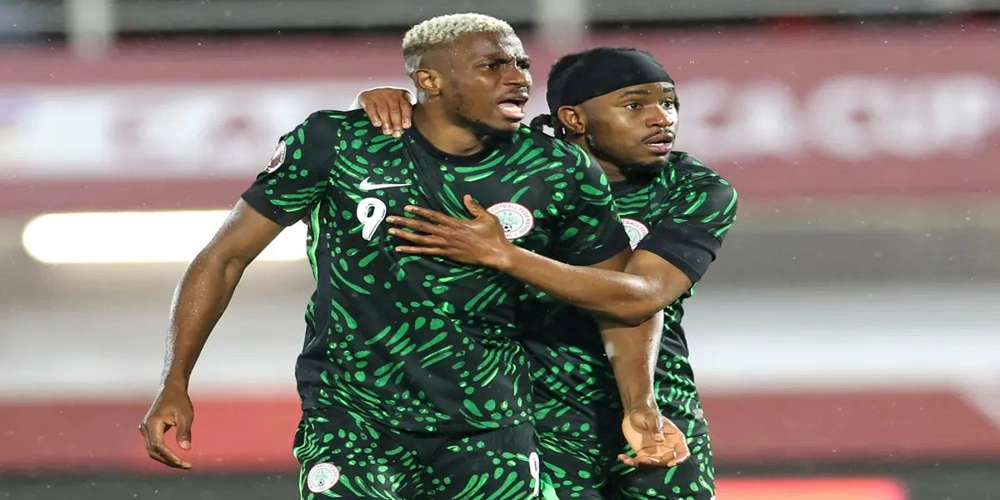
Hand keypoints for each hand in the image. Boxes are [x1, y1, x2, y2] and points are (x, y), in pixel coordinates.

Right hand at [139, 383, 193, 468]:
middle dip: (169, 461)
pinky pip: (154, 446)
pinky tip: (176, 457)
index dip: (169, 456)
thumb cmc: (179, 400)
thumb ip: (184, 432)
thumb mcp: (185, 415)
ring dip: (166, 459)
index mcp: (152, 424)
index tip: (182, 463)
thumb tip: (186, 449)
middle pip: (154, 452)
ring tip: (183, 464)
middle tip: (186, 466)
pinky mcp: (149, 430)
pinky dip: (164, 453)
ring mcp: (145, 429)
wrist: (171, 388)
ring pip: (153, 451)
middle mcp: (145, 428)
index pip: (158, 446)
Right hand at [358, 87, 413, 136]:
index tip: (405, 126)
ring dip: (386, 121)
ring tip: (387, 131)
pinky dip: (374, 117)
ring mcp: (379, 95)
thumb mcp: (399, 110)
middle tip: (396, 132)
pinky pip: (371, 108)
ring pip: (383, 109)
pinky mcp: (367, 98)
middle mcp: (391, 94)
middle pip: (394, 109)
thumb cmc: (389, 105)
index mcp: (403, 96)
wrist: (372, 94)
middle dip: (396, 122)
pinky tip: (377, 123)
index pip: (405, 106)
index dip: (406, 116)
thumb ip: (402, 119)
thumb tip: (401, 132)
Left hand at [386, 194, 513, 268]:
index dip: (419, 211)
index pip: (433, 215)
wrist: (495, 254)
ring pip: (420, 240)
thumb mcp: (487, 217)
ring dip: (405, 236)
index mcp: (455, 223)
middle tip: (390, 219)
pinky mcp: (446, 255)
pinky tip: (401, 249)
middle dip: (405, 222)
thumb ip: (474, 207)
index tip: (407, 207)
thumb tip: (466, 197)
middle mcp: (447, 234)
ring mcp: (445, 246)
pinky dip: (413, 250)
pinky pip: (426, 252)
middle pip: (421, 227)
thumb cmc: (493, 235)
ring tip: (392, 232)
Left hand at [618, 406, 689, 467]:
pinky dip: (630, 462)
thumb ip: (655, 427)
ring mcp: (655, 453)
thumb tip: (659, 439)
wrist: (634, 413)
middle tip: (644, 460)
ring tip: (631, 459)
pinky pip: (638, 462)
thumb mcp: (651, 417)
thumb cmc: (646, 412)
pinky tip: (621, 457)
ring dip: (643, 465)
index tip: (670, 463)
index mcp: (675, 438)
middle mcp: (667, 449)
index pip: (683, 452)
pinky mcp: (643, 454)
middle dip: (656, 464)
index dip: (679, 460)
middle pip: (666, 462)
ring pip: (653, 465)